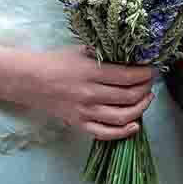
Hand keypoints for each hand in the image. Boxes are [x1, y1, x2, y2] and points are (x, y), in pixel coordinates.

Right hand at [28, 46, 155, 138]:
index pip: (127, 76)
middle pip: (128, 96)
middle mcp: (90, 93)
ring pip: (122, 116)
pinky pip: (106, 133)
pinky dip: (124, 132)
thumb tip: (128, 54)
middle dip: (145, 89)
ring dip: (140, 108)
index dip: (144, 74)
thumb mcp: (79, 50)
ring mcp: (85, 112)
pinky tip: (135, 125)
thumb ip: (102, 53)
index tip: (152, 70)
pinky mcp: (79, 124)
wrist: (30, 80)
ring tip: (147, 99)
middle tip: (150, 83)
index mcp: (90, 71)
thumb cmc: (55, 61)